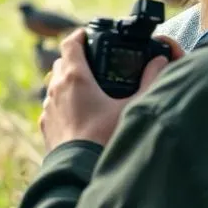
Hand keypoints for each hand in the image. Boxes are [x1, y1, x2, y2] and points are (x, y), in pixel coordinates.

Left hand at [40, 31, 184, 150]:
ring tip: (89, 89)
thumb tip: (161, 61)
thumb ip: (150, 81)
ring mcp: (49, 107)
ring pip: (55, 83)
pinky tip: (80, 113)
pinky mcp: (46, 125)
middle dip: (76, 58)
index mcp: (75, 77)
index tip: (89, 35)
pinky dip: (63, 103)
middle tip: (94, 62)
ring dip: (68, 81)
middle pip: (62, 62)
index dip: (80, 35)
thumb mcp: (132, 107)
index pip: (70, 42)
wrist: (79, 173)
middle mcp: (56, 88)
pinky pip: (53, 105)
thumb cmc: (105, 139)